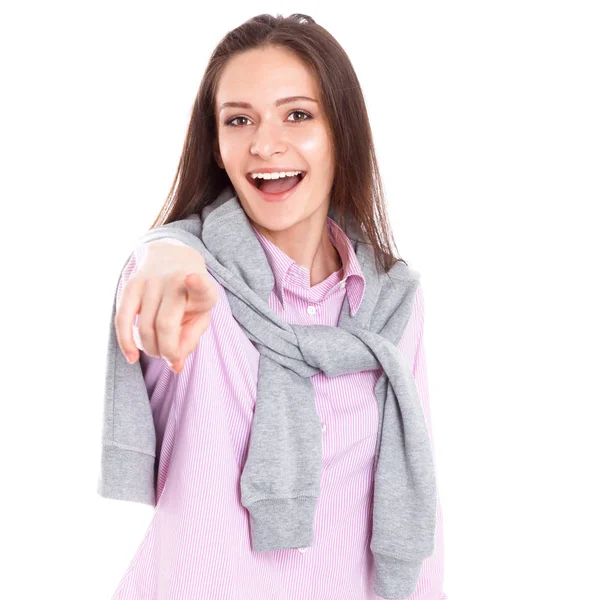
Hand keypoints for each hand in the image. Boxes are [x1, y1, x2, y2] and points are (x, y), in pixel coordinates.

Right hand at [115, 241, 218, 372]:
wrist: (172, 258)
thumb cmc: (190, 297)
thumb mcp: (201, 315)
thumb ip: (190, 340)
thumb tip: (175, 365)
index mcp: (201, 289)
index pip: (199, 285)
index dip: (196, 283)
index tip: (192, 278)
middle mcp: (175, 280)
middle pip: (165, 324)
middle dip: (166, 351)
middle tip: (170, 357)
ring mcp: (152, 281)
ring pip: (144, 326)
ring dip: (150, 348)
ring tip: (158, 352)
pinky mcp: (131, 284)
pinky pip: (123, 318)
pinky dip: (126, 341)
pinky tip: (132, 358)